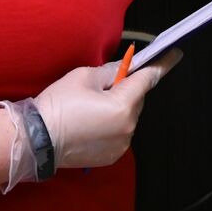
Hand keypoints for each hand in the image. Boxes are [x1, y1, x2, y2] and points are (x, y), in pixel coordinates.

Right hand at [33, 50, 181, 167]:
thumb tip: (125, 68)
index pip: (148, 79)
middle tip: (103, 86)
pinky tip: (90, 123)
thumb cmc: (58, 105)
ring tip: (90, 108)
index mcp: (123, 105)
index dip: (162, 64)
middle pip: (137, 99)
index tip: (175, 54)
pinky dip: (111, 125)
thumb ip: (111, 71)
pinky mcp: (112, 156)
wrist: (36, 140)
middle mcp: (128, 127)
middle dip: (126, 90)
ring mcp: (121, 145)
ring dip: (118, 109)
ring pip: (128, 117)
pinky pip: (120, 133)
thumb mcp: (84, 77)